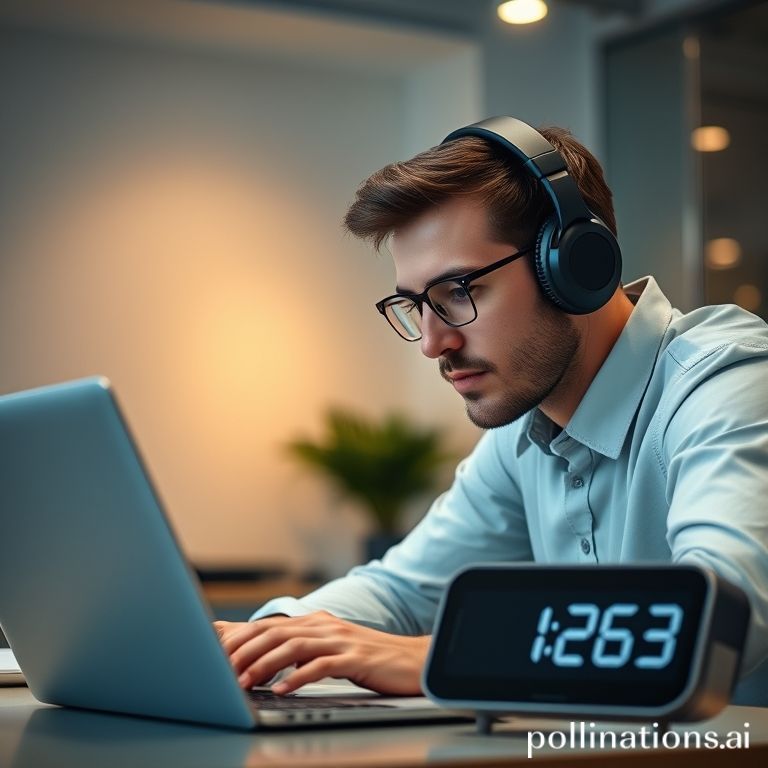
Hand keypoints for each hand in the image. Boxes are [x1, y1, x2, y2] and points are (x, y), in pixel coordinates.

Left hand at [214, 612, 430, 695]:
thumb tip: (265, 664)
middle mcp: (325, 626)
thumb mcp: (331, 651)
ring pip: (293, 646)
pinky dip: (298, 677)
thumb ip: (301, 652)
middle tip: (216, 668)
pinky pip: (322, 666)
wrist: (414, 660)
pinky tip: (282, 690)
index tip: (212, 653)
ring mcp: (341, 640)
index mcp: (316, 622)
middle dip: (242, 649)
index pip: (269, 625)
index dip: (239, 637)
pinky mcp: (356, 657)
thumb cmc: (370, 659)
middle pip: (275, 632)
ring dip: (264, 664)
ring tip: (241, 682)